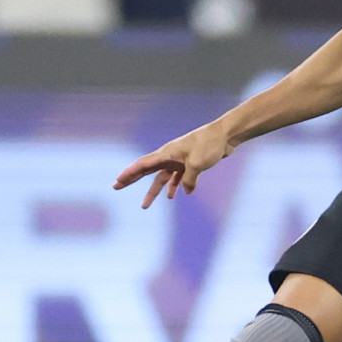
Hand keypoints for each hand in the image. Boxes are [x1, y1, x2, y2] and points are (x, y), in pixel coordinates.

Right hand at [114, 121, 235, 206]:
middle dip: (131, 180)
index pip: (142, 165)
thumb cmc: (209, 145)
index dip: (129, 173)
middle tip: (116, 187)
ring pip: (162, 178)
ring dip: (154, 191)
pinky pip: (179, 177)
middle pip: (146, 170)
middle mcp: (170, 156)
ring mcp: (180, 160)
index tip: (117, 181)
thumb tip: (186, 191)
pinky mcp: (191, 163)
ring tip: (144, 205)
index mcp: (167, 153)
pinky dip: (176, 186)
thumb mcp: (197, 165)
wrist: (225, 136)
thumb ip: (188, 180)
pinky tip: (177, 195)